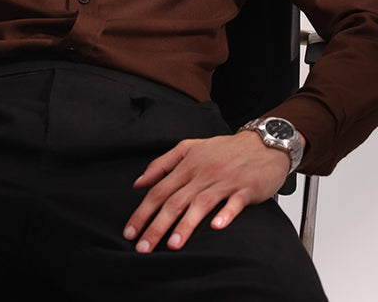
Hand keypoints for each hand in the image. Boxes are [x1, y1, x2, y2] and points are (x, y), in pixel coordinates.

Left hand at [123, 130, 296, 252]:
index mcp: (186, 165)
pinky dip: (225, 214)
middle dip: (156, 225)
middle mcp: (202, 174)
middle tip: (143, 247)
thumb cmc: (223, 149)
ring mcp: (224, 181)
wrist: (262, 143)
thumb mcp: (188, 148)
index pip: (158, 191)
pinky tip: (216, 227)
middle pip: (175, 201)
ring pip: (201, 204)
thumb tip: (138, 183)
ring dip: (186, 225)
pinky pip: (234, 203)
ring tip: (173, 245)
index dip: (142, 212)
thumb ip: (162, 164)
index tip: (129, 232)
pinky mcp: (245, 189)